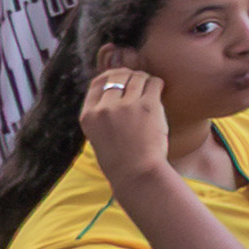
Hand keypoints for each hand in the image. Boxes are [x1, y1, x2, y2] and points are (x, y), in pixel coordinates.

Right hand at [81, 60, 172, 186]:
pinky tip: (159, 91)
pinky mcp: (147, 106)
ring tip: (150, 88)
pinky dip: (158, 84)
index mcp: (88, 115)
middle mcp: (104, 108)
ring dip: (145, 79)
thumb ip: (102, 114)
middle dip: (129, 75)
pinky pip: (154, 83)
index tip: (121, 79)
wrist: (136, 173)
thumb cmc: (121, 159)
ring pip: (137, 77)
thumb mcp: (99, 135)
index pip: (97, 83)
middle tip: (139, 81)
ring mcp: (125, 106)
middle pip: (117, 76)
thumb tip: (115, 90)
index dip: (111, 77)